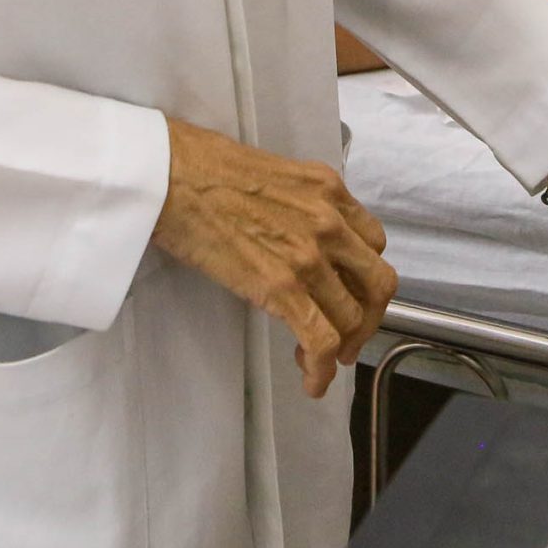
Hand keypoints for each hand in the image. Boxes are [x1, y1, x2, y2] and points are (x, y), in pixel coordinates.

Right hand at [150, 117, 398, 398]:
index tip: (349, 292)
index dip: (364, 276)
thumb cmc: (202, 166)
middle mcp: (330, 221)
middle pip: (377, 284)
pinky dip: (322, 369)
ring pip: (352, 317)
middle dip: (368, 317)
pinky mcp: (282, 287)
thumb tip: (294, 232)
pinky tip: (311, 382)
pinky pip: (321, 339)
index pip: (372, 242)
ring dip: (342, 348)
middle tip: (348, 335)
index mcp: (328, 189)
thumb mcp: (274, 172)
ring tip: (319, 361)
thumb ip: (299, 203)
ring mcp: (309, 256)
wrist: (169, 175)